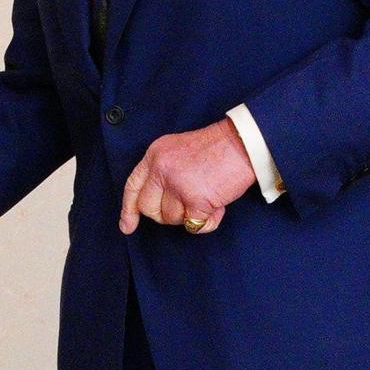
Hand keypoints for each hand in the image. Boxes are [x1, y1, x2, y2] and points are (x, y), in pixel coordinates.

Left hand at [120, 120, 256, 234]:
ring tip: (207, 198)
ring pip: (172, 219)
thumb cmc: (217, 148)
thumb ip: (164, 172)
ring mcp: (178, 185)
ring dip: (190, 216)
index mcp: (156, 155)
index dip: (129, 209)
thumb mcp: (178, 150)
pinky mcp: (196, 200)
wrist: (242, 143)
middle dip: (166, 215)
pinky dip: (207, 222)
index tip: (127, 226)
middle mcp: (162, 169)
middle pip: (149, 209)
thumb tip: (158, 205)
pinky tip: (217, 208)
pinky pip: (194, 226)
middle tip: (186, 207)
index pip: (133, 186)